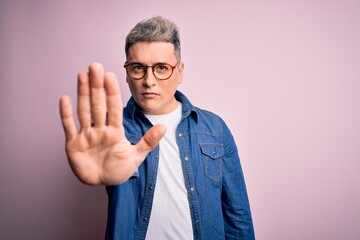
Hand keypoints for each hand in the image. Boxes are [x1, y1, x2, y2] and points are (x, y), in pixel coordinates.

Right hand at [59, 63, 165, 184]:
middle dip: (97, 86)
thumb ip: (148, 142)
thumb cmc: (119, 169)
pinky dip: (65, 114)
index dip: (112, 93)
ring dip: (83, 94)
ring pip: (84, 111)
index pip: (114, 108)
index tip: (112, 75)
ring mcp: (86, 135)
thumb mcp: (136, 157)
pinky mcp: (73, 145)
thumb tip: (164, 127)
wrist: (103, 182)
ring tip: (82, 75)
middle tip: (95, 66)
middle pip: (98, 105)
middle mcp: (100, 129)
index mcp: (115, 131)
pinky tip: (64, 98)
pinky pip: (68, 127)